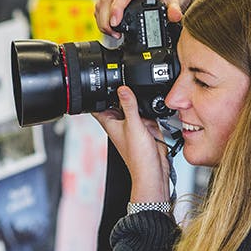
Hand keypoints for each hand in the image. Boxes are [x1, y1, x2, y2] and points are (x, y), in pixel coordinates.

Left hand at [92, 87, 170, 202]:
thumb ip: (129, 106)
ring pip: (133, 107)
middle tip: (124, 79)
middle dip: (121, 93)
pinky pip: (147, 113)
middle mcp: (121, 124)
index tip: (99, 81)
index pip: (98, 106)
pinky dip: (149, 108)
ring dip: (137, 101)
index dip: (96, 94)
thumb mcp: (133, 125)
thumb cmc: (138, 157)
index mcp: (111, 123)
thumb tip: (122, 89)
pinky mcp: (146, 127)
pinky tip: (153, 106)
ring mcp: (134, 125)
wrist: (153, 170)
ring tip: (139, 92)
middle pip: (117, 102)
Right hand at [95, 0, 192, 37]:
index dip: (118, 7)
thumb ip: (174, 9)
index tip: (115, 22)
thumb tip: (175, 16)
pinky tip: (108, 28)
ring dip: (103, 18)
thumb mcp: (173, 1)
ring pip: (103, 0)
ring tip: (111, 33)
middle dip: (107, 17)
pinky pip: (101, 3)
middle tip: (113, 33)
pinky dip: (101, 16)